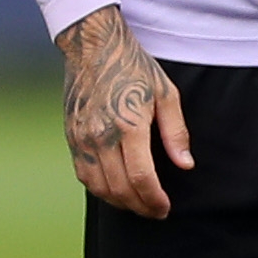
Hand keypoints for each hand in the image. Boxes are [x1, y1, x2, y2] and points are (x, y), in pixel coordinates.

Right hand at [57, 7, 191, 215]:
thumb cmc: (133, 66)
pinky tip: (115, 190)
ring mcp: (82, 137)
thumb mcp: (165, 93)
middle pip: (120, 188)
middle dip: (140, 206)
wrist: (93, 46)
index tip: (164, 208)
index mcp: (129, 124)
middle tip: (155, 211)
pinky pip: (84, 174)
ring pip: (99, 187)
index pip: (141, 177)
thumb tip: (185, 164)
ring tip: (137, 204)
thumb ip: (176, 132)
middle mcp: (101, 135)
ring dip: (119, 202)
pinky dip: (100, 189)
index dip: (154, 200)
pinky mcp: (71, 136)